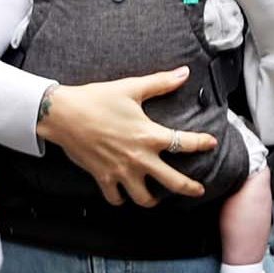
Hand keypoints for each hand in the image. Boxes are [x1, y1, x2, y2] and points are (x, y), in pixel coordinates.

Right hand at [35, 70, 218, 207]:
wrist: (63, 114)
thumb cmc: (97, 99)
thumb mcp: (131, 88)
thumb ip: (160, 83)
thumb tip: (184, 73)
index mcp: (149, 135)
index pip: (185, 143)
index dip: (202, 143)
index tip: (211, 143)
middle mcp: (139, 158)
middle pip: (174, 183)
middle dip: (191, 188)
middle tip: (198, 189)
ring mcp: (121, 171)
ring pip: (145, 199)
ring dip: (153, 199)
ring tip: (157, 196)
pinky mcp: (103, 177)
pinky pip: (116, 198)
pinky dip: (121, 199)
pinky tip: (124, 194)